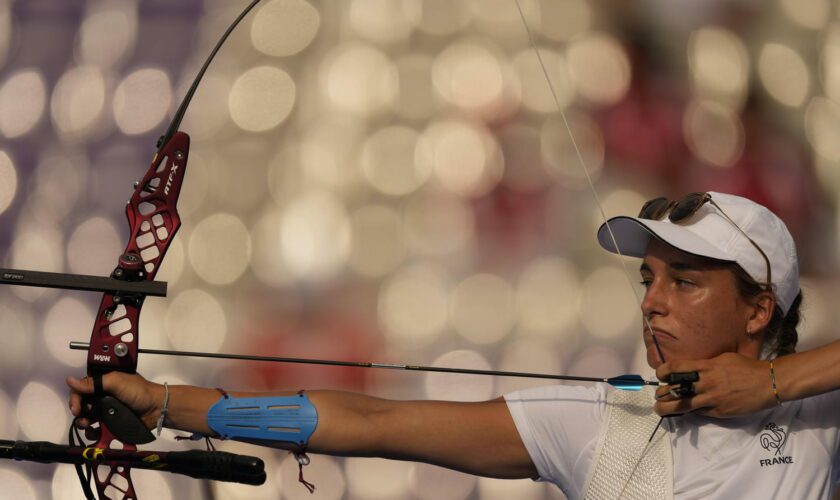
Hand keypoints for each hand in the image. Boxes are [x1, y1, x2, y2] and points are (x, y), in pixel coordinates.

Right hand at [67, 372, 162, 431]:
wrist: (156, 408)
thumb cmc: (138, 391)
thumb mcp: (116, 381)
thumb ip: (94, 383)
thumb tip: (69, 380)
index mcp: (103, 385)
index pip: (81, 390)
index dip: (75, 398)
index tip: (76, 408)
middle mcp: (102, 398)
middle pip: (82, 405)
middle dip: (78, 412)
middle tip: (81, 416)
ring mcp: (107, 413)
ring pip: (87, 419)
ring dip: (83, 423)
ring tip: (88, 425)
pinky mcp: (111, 425)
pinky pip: (97, 431)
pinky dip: (92, 433)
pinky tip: (94, 433)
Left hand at [654, 352, 775, 417]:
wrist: (768, 383)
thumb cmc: (746, 367)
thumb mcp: (723, 358)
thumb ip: (706, 364)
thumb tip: (692, 369)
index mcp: (706, 366)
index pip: (676, 368)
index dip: (663, 372)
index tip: (660, 375)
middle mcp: (706, 383)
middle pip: (674, 390)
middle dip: (662, 393)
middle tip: (658, 395)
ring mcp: (712, 399)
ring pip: (682, 406)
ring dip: (668, 408)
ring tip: (661, 408)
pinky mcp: (719, 412)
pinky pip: (700, 412)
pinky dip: (692, 411)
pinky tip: (687, 410)